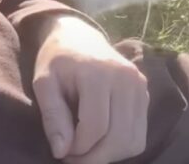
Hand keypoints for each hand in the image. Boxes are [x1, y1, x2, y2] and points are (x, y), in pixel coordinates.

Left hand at [34, 15, 148, 163]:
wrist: (78, 37)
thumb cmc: (57, 60)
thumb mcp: (44, 83)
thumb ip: (52, 116)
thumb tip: (61, 152)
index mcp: (99, 74)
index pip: (95, 127)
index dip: (77, 148)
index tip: (61, 152)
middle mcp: (127, 79)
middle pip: (117, 137)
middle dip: (93, 158)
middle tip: (72, 158)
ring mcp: (140, 86)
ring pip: (132, 140)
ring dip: (108, 156)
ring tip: (86, 151)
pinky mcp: (145, 94)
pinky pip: (139, 135)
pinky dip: (121, 147)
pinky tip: (101, 142)